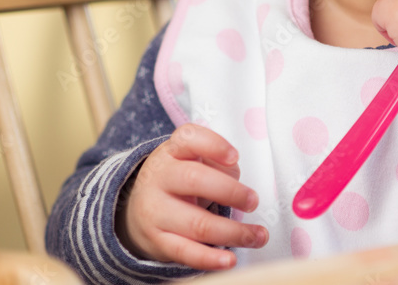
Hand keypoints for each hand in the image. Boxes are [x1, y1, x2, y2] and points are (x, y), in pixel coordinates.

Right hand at [117, 123, 267, 269]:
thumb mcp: (194, 159)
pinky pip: (185, 252)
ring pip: (196, 223)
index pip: (189, 138)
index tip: (235, 157)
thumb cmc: (181, 179)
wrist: (139, 209)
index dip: (214, 145)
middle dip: (229, 191)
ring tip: (258, 235)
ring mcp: (156, 211)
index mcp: (172, 151)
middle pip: (193, 179)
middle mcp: (159, 177)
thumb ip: (218, 163)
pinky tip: (230, 260)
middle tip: (253, 201)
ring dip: (233, 232)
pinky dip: (210, 259)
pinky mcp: (158, 241)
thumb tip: (238, 186)